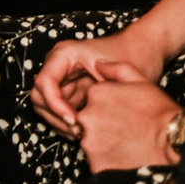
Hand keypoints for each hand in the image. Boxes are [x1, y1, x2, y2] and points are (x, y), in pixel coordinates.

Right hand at [30, 31, 166, 133]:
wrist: (145, 51)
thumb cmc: (133, 56)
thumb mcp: (119, 72)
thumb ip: (99, 93)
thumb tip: (78, 116)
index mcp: (65, 54)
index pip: (45, 82)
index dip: (55, 104)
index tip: (73, 119)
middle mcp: (59, 65)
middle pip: (39, 95)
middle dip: (55, 115)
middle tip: (77, 129)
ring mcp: (64, 78)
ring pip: (45, 105)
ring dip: (59, 121)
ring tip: (81, 132)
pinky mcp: (71, 90)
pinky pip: (59, 109)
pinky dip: (66, 122)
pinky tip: (83, 130)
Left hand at [73, 64, 182, 170]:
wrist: (175, 144)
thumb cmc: (161, 112)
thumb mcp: (142, 81)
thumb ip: (116, 69)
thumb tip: (98, 64)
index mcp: (96, 94)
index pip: (92, 100)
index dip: (109, 108)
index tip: (124, 114)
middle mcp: (87, 117)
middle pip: (88, 121)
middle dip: (103, 126)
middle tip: (127, 131)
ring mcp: (90, 142)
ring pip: (91, 143)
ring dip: (105, 145)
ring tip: (128, 146)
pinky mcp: (96, 164)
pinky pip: (97, 163)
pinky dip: (108, 162)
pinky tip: (126, 159)